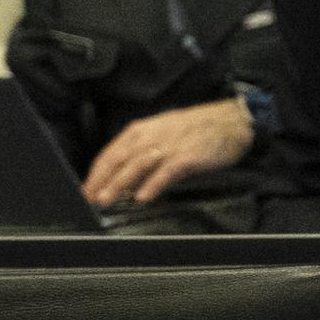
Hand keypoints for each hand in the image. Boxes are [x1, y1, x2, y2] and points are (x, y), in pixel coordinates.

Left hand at [84, 97, 253, 205]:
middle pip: (120, 159)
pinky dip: (153, 184)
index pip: (111, 153)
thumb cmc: (199, 128)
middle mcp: (152, 136)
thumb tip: (126, 176)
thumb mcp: (164, 133)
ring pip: (138, 165)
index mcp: (143, 130)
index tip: (87, 189)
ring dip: (120, 183)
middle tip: (90, 198)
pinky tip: (143, 196)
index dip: (97, 173)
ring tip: (107, 199)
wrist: (232, 121)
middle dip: (102, 180)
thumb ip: (144, 151)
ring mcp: (171, 146)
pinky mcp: (188, 156)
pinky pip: (166, 172)